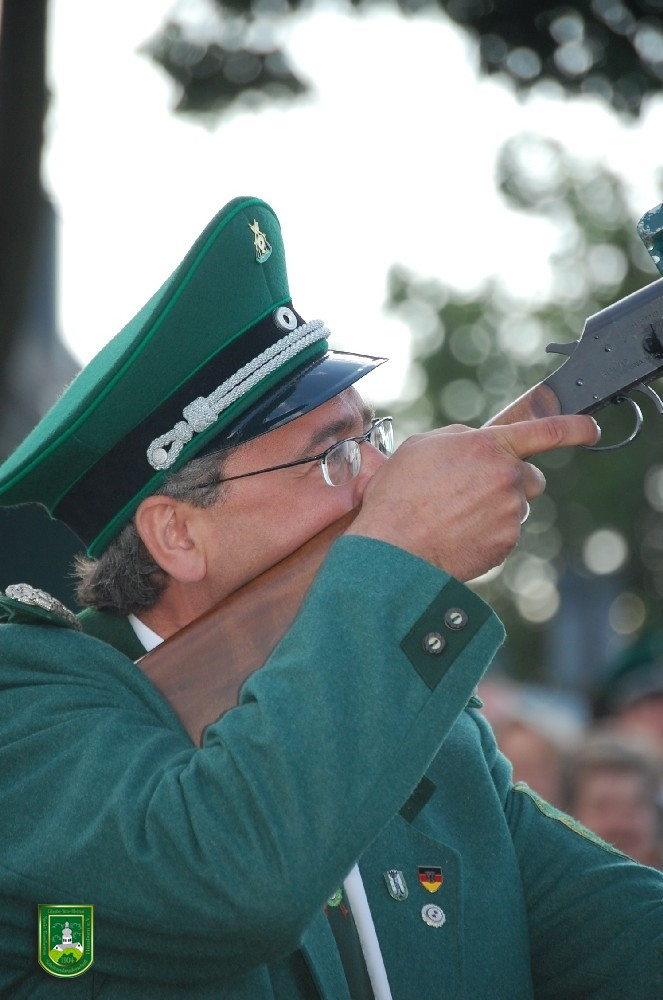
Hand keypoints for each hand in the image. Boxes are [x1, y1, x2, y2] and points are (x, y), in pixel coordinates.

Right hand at [345, 415, 598, 580]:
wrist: (393, 549)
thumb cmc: (400, 495)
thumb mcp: (421, 447)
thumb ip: (460, 438)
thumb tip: (477, 442)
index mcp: (487, 446)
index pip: (546, 430)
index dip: (575, 427)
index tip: (590, 429)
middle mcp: (506, 477)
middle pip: (530, 478)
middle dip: (512, 482)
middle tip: (476, 492)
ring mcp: (510, 512)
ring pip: (515, 507)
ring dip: (495, 509)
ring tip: (453, 517)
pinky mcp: (507, 542)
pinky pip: (506, 533)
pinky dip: (487, 534)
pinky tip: (457, 534)